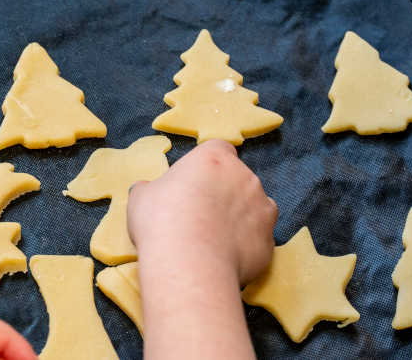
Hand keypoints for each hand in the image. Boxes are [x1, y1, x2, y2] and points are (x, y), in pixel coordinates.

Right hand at [128, 139, 277, 284]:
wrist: (188, 264)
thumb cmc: (160, 220)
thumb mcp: (142, 197)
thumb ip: (153, 189)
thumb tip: (150, 192)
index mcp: (214, 158)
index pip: (219, 148)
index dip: (207, 165)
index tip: (193, 183)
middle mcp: (245, 177)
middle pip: (237, 178)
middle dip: (224, 192)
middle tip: (199, 215)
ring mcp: (263, 209)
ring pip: (254, 208)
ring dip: (240, 218)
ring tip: (214, 239)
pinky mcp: (269, 241)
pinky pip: (258, 239)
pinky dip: (246, 246)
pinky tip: (224, 258)